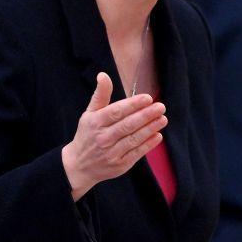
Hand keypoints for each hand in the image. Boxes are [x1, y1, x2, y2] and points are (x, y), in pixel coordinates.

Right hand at [62, 72, 166, 200]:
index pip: (116, 112)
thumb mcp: (89, 113)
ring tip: (163, 119)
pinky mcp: (119, 165)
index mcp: (95, 122)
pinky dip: (148, 145)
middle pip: (127, 125)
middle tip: (161, 107)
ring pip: (133, 139)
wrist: (78, 166)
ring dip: (150, 129)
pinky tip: (158, 136)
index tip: (147, 98)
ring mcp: (111, 153)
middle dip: (145, 115)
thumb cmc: (87, 134)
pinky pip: (136, 154)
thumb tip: (103, 75)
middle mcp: (102, 138)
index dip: (132, 105)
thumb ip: (100, 95)